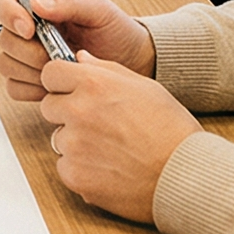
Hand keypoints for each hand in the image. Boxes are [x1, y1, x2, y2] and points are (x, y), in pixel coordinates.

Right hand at [0, 0, 156, 98]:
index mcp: (39, 0)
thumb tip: (36, 3)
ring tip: (60, 69)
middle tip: (56, 55)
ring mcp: (27, 54)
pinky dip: (31, 89)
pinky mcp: (30, 79)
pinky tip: (53, 85)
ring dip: (31, 71)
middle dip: (29, 51)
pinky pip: (14, 87)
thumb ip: (68, 3)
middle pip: (4, 38)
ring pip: (6, 64)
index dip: (9, 14)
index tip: (29, 30)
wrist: (129, 61)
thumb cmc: (115, 31)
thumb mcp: (98, 10)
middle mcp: (28, 26)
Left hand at [36, 55, 199, 223]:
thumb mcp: (145, 87)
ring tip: (111, 148)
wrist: (185, 174)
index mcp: (93, 84)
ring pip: (59, 138)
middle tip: (98, 123)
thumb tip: (81, 58)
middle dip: (66, 112)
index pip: (50, 73)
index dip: (61, 82)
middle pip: (49, 106)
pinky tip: (109, 168)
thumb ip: (106, 70)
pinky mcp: (74, 175)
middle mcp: (78, 111)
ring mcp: (74, 145)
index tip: (71, 90)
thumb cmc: (171, 129)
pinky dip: (81, 168)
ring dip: (76, 142)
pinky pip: (65, 166)